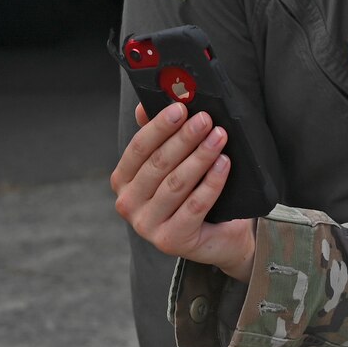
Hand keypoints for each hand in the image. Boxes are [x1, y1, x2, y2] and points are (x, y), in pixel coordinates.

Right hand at [111, 102, 256, 280]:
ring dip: (200, 157)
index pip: (138, 148)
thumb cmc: (193, 194)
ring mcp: (147, 226)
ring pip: (176, 184)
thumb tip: (146, 106)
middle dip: (184, 138)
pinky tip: (224, 164)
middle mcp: (128, 204)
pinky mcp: (171, 240)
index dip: (159, 126)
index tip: (180, 107)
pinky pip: (195, 206)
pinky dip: (211, 182)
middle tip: (206, 119)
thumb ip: (160, 137)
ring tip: (219, 137)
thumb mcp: (175, 163)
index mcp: (124, 180)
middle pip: (158, 164)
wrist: (218, 237)